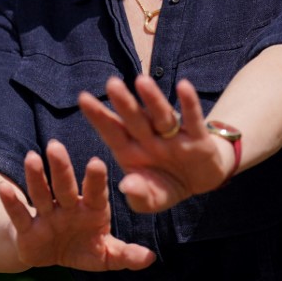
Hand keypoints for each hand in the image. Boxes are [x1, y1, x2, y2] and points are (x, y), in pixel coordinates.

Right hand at [0, 139, 155, 271]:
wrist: (52, 255)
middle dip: (61, 168)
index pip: (94, 192)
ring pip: (41, 193)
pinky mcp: (27, 229)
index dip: (94, 180)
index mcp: (91, 209)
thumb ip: (125, 255)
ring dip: (36, 177)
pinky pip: (19, 214)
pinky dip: (11, 202)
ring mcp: (47, 215)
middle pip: (65, 185)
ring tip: (31, 157)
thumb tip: (150, 258)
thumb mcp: (106, 255)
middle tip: (56, 146)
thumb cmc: (84, 247)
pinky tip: (4, 187)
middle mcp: (68, 206)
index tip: (97, 163)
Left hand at [78, 75, 231, 212]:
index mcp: (130, 150)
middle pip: (134, 119)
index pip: (112, 131)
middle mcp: (149, 137)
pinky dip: (189, 104)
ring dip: (152, 99)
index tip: (83, 98)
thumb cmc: (165, 186)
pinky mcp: (197, 137)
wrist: (198, 183)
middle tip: (111, 84)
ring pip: (160, 115)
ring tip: (142, 81)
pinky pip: (192, 119)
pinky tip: (184, 87)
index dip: (98, 116)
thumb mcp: (152, 199)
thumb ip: (139, 196)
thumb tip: (127, 186)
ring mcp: (172, 135)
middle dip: (124, 103)